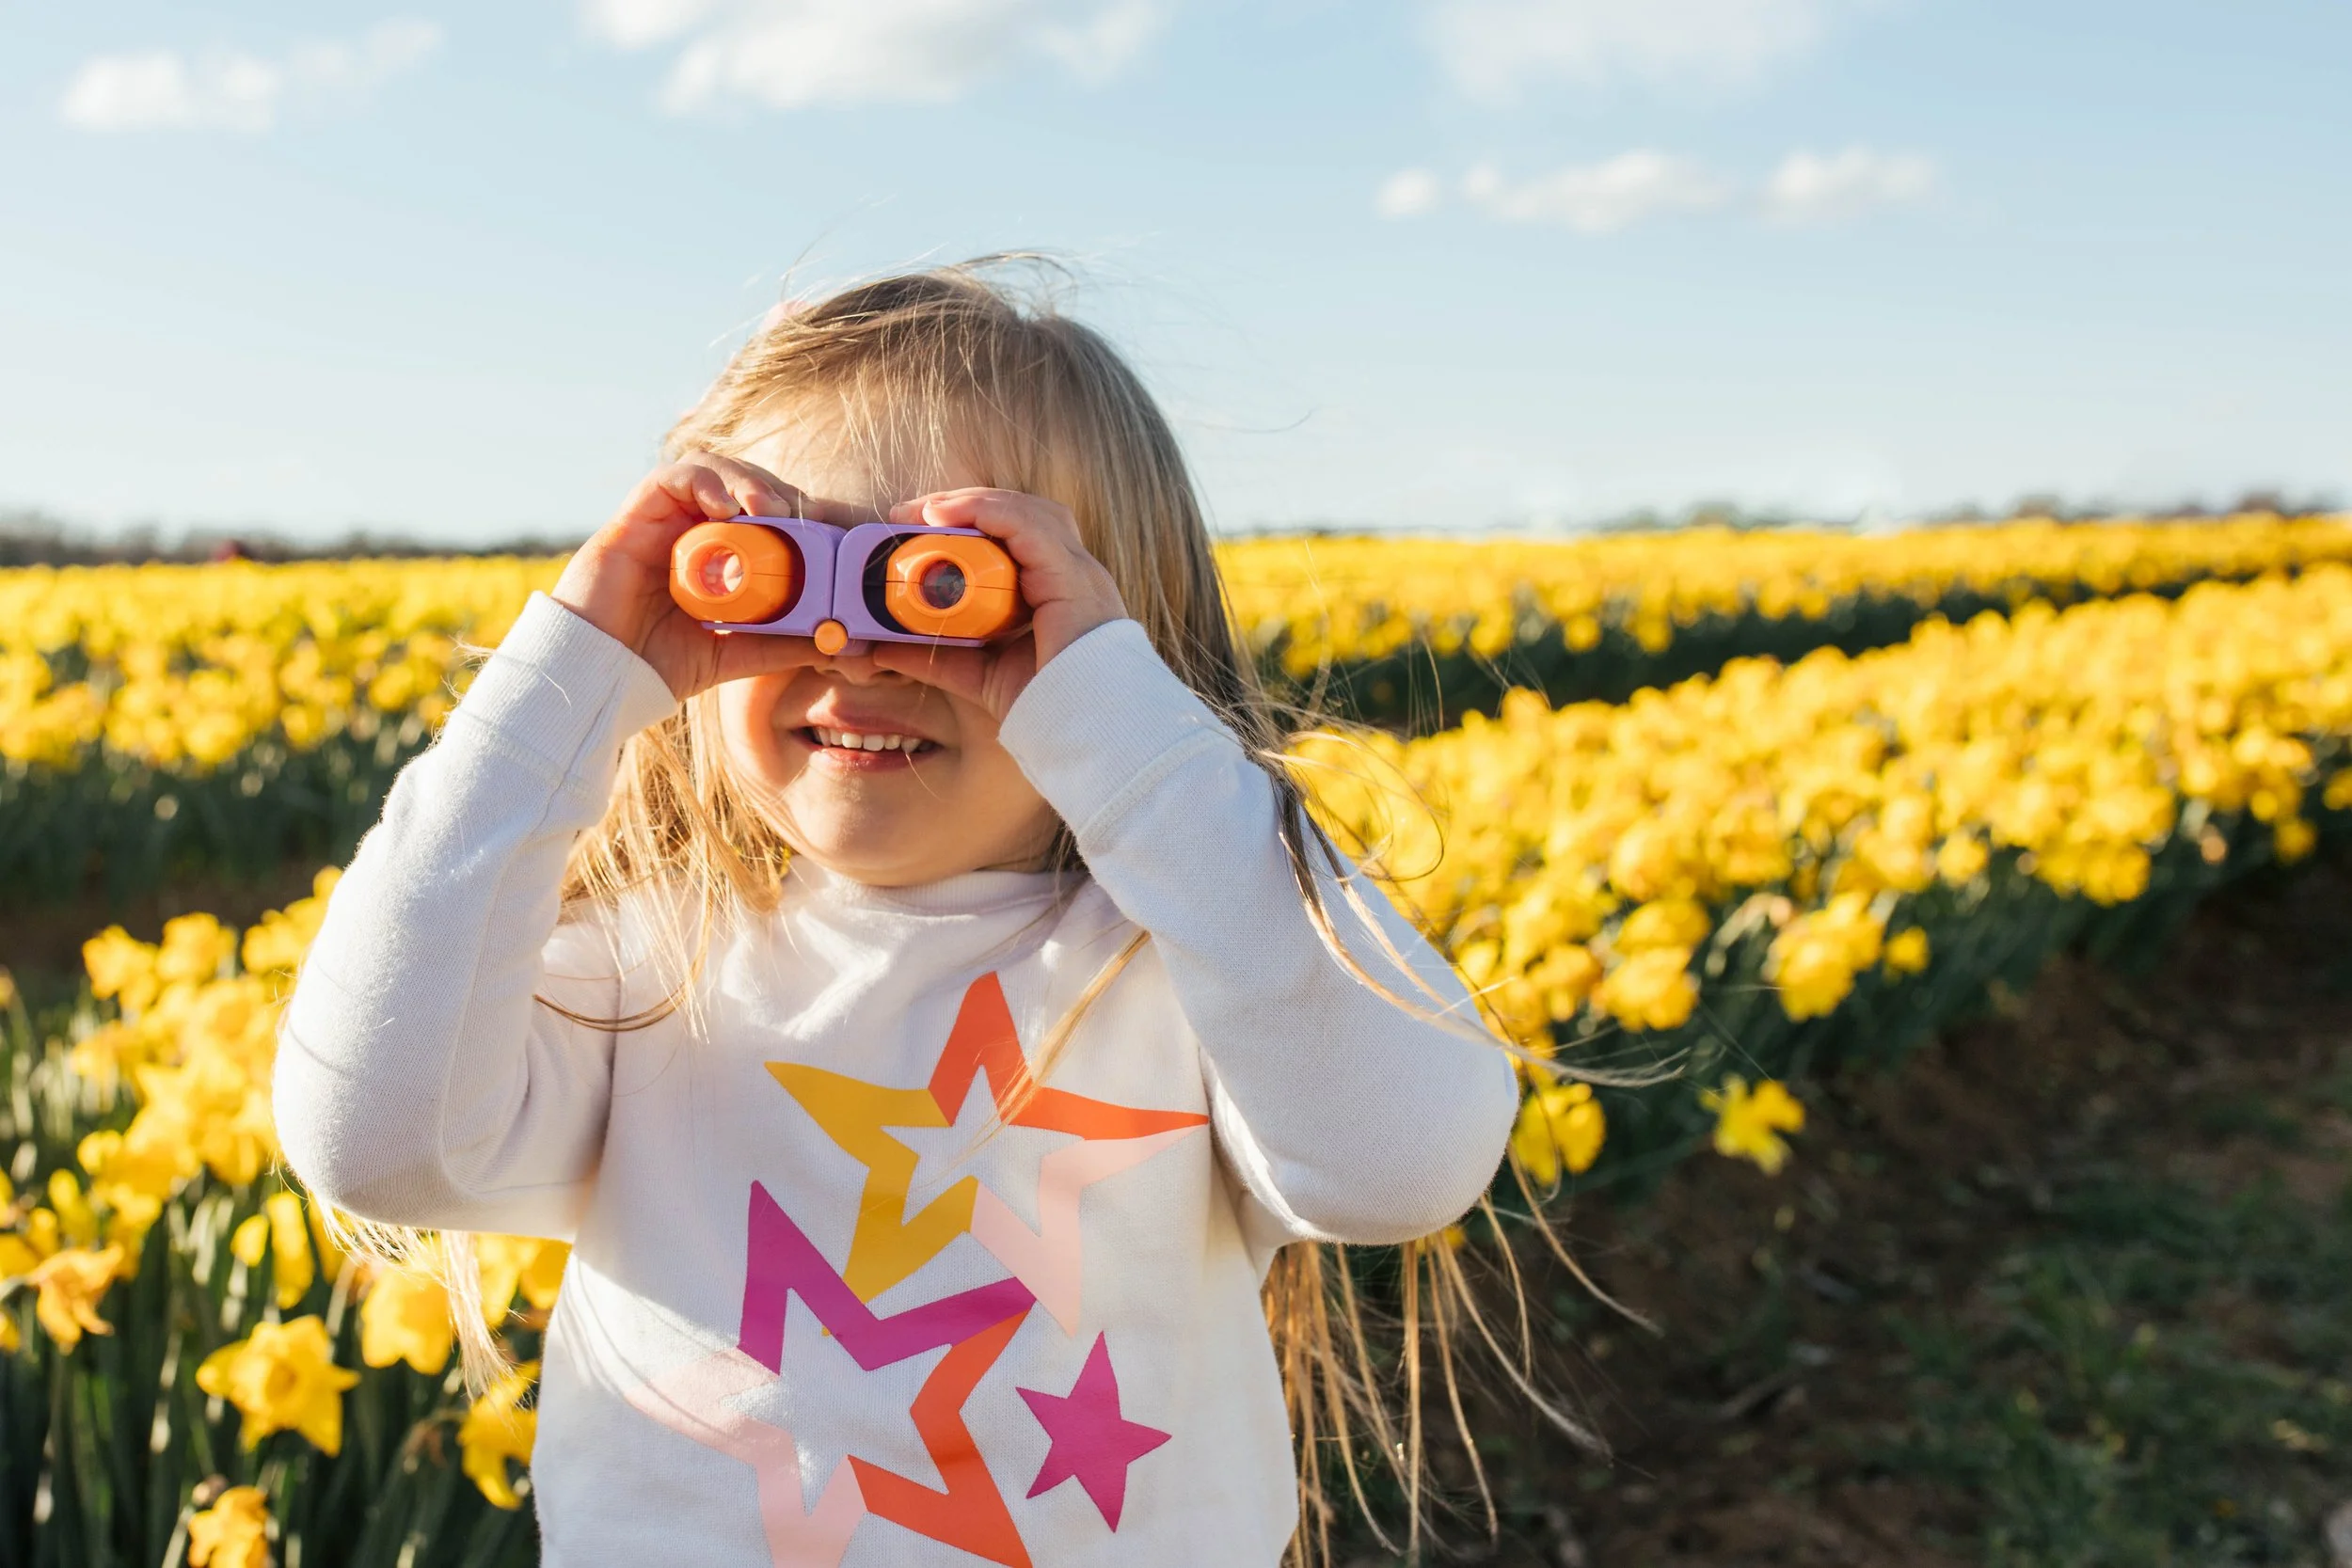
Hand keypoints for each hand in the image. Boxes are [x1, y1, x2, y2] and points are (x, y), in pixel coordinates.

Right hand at [552, 454, 826, 700]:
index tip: (831, 526)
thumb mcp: (735, 653)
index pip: (760, 514)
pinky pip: (670, 477)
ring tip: (771, 509)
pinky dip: (705, 481)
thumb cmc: (655, 665)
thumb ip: (782, 644)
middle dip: (777, 490)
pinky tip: (727, 507)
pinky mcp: (633, 517)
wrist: (597, 676)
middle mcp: (687, 531)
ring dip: (746, 480)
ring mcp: (660, 521)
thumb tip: (840, 642)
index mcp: (713, 556)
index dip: (797, 510)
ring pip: (710, 471)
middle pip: (740, 484)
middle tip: (807, 514)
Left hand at [867, 488, 1128, 721]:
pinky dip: (988, 513)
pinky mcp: (1073, 580)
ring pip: (1028, 511)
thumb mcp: (977, 673)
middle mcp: (1073, 573)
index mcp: (1057, 588)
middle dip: (969, 503)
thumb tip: (883, 650)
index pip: (1018, 533)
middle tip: (914, 513)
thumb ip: (938, 657)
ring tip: (928, 511)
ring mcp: (1078, 573)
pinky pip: (1030, 528)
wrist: (1081, 731)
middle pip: (1024, 512)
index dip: (970, 520)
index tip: (915, 525)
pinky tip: (950, 514)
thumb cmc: (1045, 704)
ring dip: (974, 502)